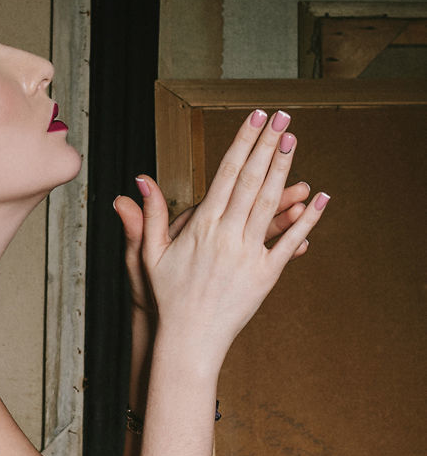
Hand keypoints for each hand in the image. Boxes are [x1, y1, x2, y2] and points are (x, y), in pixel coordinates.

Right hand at [115, 110, 328, 364]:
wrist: (189, 339)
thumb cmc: (167, 296)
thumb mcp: (149, 253)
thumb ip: (148, 215)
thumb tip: (137, 182)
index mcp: (201, 226)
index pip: (226, 173)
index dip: (243, 143)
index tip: (255, 119)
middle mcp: (226, 235)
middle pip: (251, 180)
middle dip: (268, 144)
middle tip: (283, 116)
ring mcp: (248, 255)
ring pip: (270, 204)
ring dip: (284, 170)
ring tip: (295, 141)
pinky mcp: (266, 275)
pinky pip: (288, 242)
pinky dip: (306, 220)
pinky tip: (318, 198)